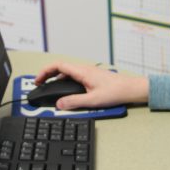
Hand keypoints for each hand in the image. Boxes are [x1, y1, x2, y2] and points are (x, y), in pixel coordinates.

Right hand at [33, 61, 147, 110]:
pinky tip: (65, 91)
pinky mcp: (92, 77)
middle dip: (48, 75)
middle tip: (40, 84)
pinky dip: (65, 81)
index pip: (58, 66)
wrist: (130, 89)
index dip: (45, 71)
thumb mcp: (93, 100)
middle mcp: (84, 69)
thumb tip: (59, 104)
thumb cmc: (116, 92)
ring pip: (67, 72)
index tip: (38, 80)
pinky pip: (74, 76)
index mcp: (82, 71)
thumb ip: (74, 102)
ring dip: (56, 78)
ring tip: (49, 87)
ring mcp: (88, 72)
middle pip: (61, 68)